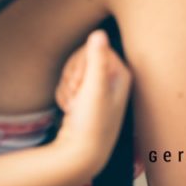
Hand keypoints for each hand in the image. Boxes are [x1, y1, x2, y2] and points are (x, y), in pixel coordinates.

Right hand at [53, 30, 131, 176]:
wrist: (80, 153)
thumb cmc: (92, 122)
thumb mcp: (95, 88)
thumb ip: (97, 59)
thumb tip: (99, 32)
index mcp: (121, 72)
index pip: (95, 47)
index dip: (81, 63)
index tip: (81, 82)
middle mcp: (112, 78)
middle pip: (82, 58)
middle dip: (73, 76)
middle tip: (76, 96)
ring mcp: (99, 88)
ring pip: (73, 71)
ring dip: (67, 87)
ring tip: (73, 105)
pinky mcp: (86, 97)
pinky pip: (69, 84)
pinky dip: (64, 95)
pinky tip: (69, 109)